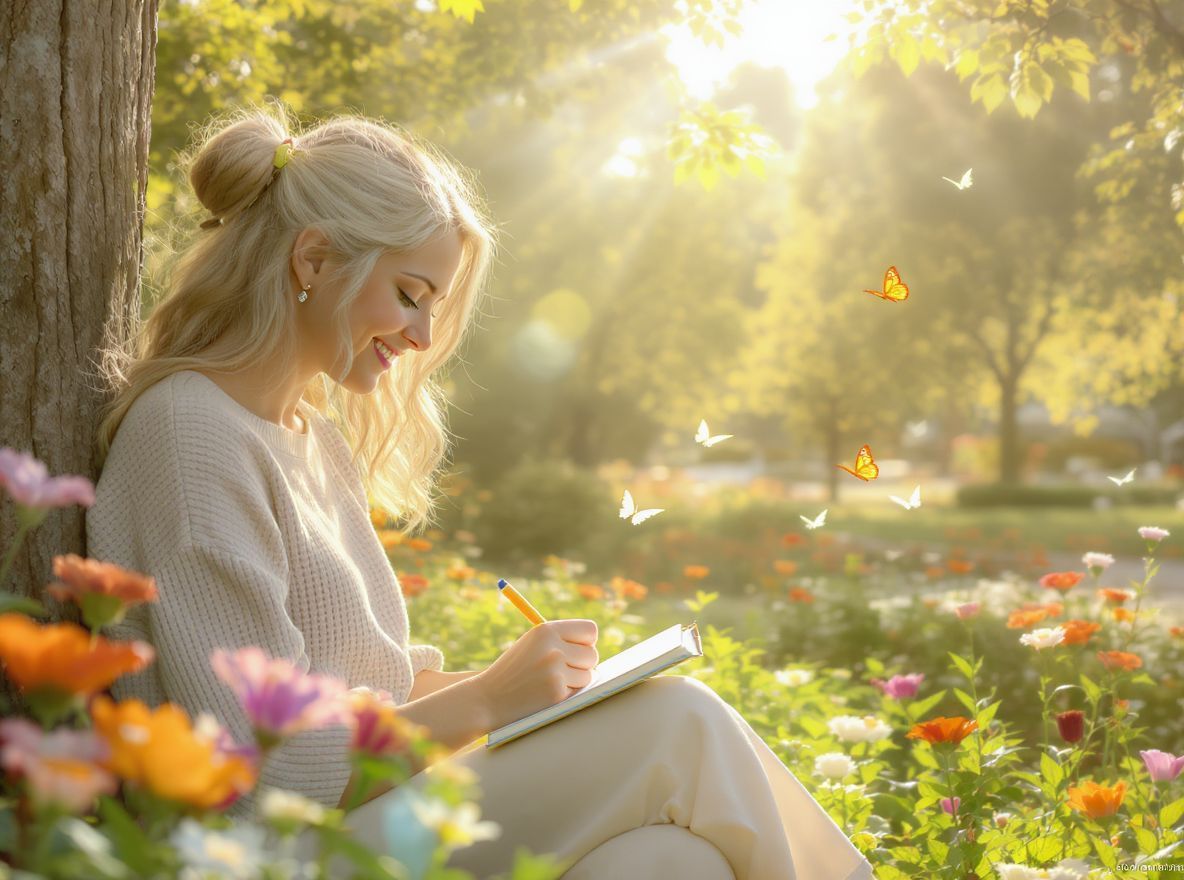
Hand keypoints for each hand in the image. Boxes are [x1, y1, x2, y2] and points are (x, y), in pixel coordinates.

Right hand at [471, 619, 598, 731]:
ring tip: (550, 682)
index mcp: (546, 630)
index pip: (589, 630)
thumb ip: (561, 640)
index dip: (586, 642)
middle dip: (582, 665)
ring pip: (588, 675)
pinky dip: (566, 695)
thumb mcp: (532, 645)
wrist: (487, 698)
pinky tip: (545, 695)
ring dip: (575, 682)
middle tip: (563, 670)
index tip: (578, 649)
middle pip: (592, 655)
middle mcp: (552, 648)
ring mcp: (555, 671)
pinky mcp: (556, 693)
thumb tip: (595, 646)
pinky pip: (577, 692)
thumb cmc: (513, 670)